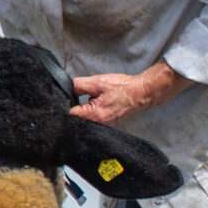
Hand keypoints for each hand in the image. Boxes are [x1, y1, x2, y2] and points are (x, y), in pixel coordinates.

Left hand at [72, 62, 192, 124]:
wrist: (143, 92)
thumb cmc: (124, 87)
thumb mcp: (97, 82)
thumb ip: (78, 85)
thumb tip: (66, 88)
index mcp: (93, 116)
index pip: (68, 114)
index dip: (63, 104)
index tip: (65, 96)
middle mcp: (98, 124)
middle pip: (74, 118)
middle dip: (73, 105)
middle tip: (81, 95)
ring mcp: (103, 125)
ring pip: (83, 118)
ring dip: (82, 107)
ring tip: (91, 98)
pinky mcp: (106, 122)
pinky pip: (92, 118)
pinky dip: (90, 109)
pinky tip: (95, 101)